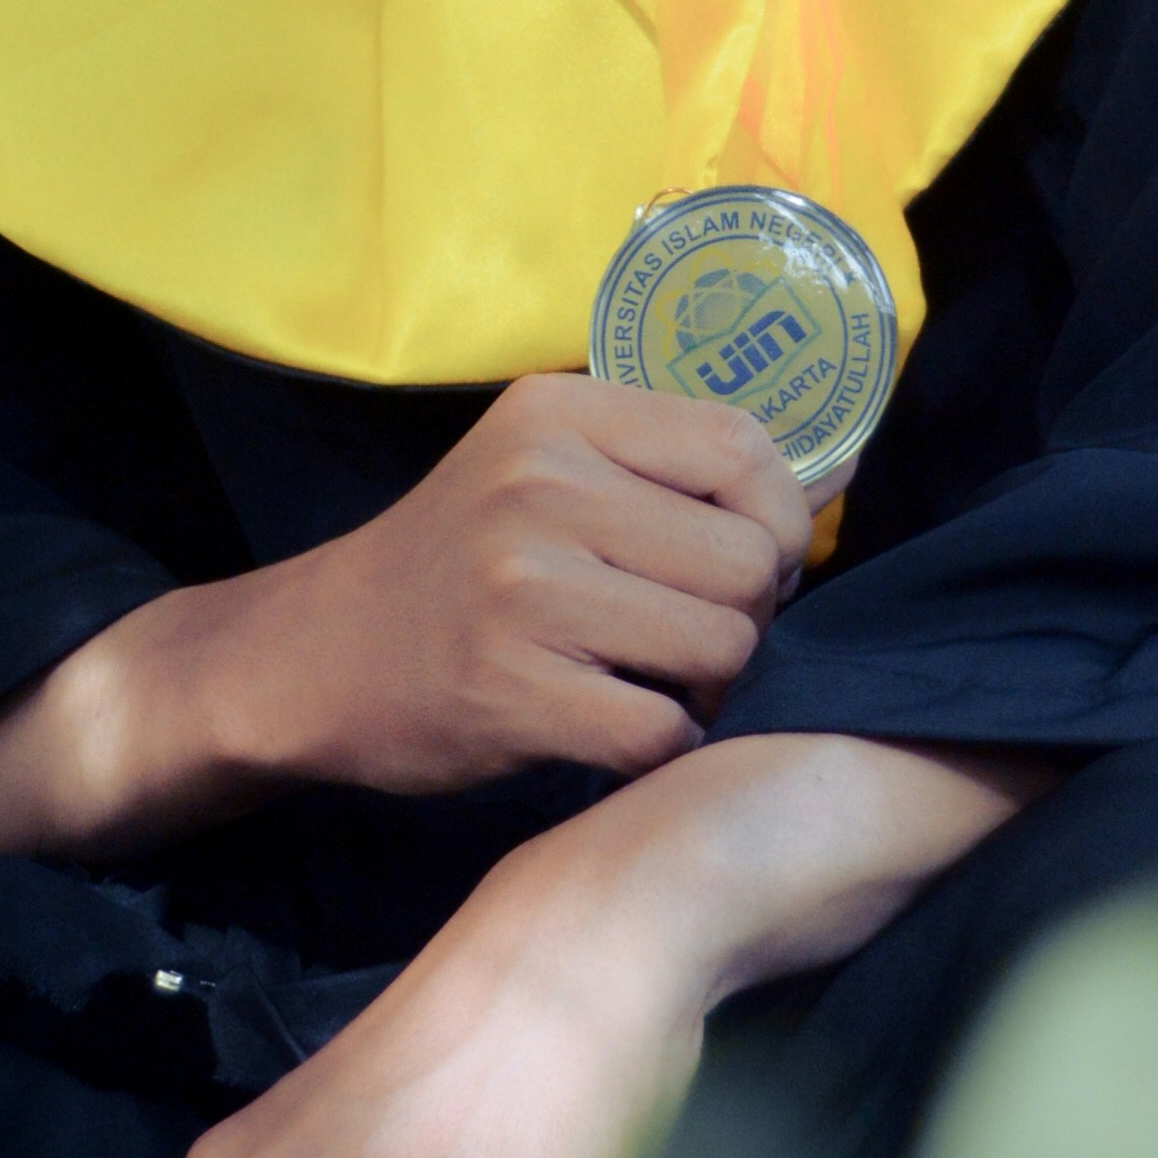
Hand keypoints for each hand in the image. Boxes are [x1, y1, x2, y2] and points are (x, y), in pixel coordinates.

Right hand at [244, 370, 812, 795]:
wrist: (314, 657)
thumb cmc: (455, 564)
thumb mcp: (540, 470)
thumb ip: (674, 466)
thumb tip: (844, 468)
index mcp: (558, 413)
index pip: (745, 448)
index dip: (782, 517)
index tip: (746, 559)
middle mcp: (541, 486)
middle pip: (750, 560)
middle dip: (746, 615)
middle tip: (689, 632)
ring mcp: (525, 590)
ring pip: (722, 647)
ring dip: (706, 685)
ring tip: (650, 677)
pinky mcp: (515, 691)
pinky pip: (664, 731)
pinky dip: (658, 744)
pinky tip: (611, 726)